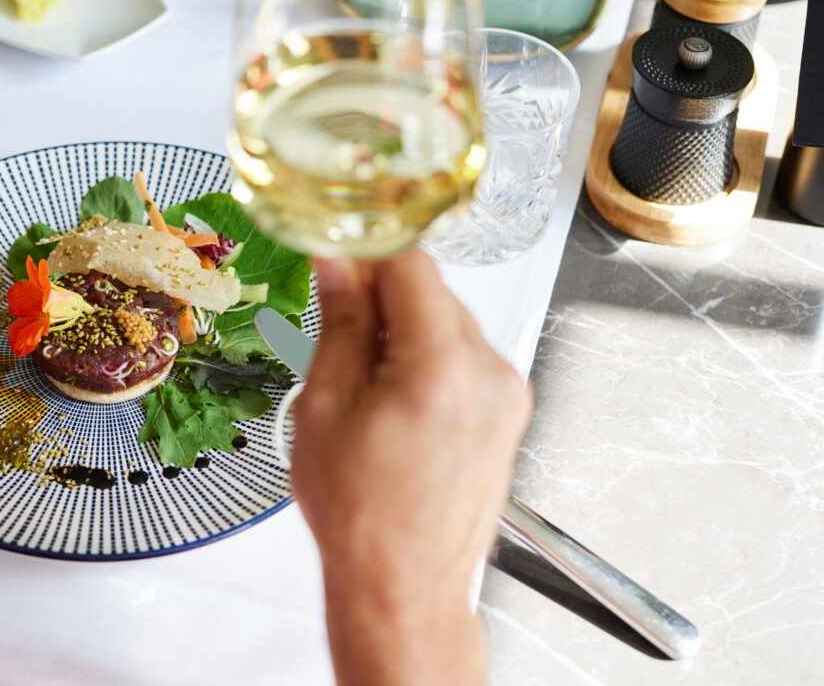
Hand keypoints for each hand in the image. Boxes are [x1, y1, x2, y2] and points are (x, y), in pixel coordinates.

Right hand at [292, 251, 530, 685]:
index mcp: (440, 367)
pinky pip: (463, 355)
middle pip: (431, 289)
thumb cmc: (362, 518)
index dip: (364, 249)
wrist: (405, 587)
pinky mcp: (509, 410)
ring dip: (403, 327)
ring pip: (447, 320)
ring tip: (362, 382)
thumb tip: (336, 263)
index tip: (333, 248)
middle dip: (380, 294)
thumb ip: (340, 322)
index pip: (409, 262)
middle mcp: (489, 372)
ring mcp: (507, 392)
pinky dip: (426, 357)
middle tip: (333, 322)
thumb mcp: (325, 407)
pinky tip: (391, 399)